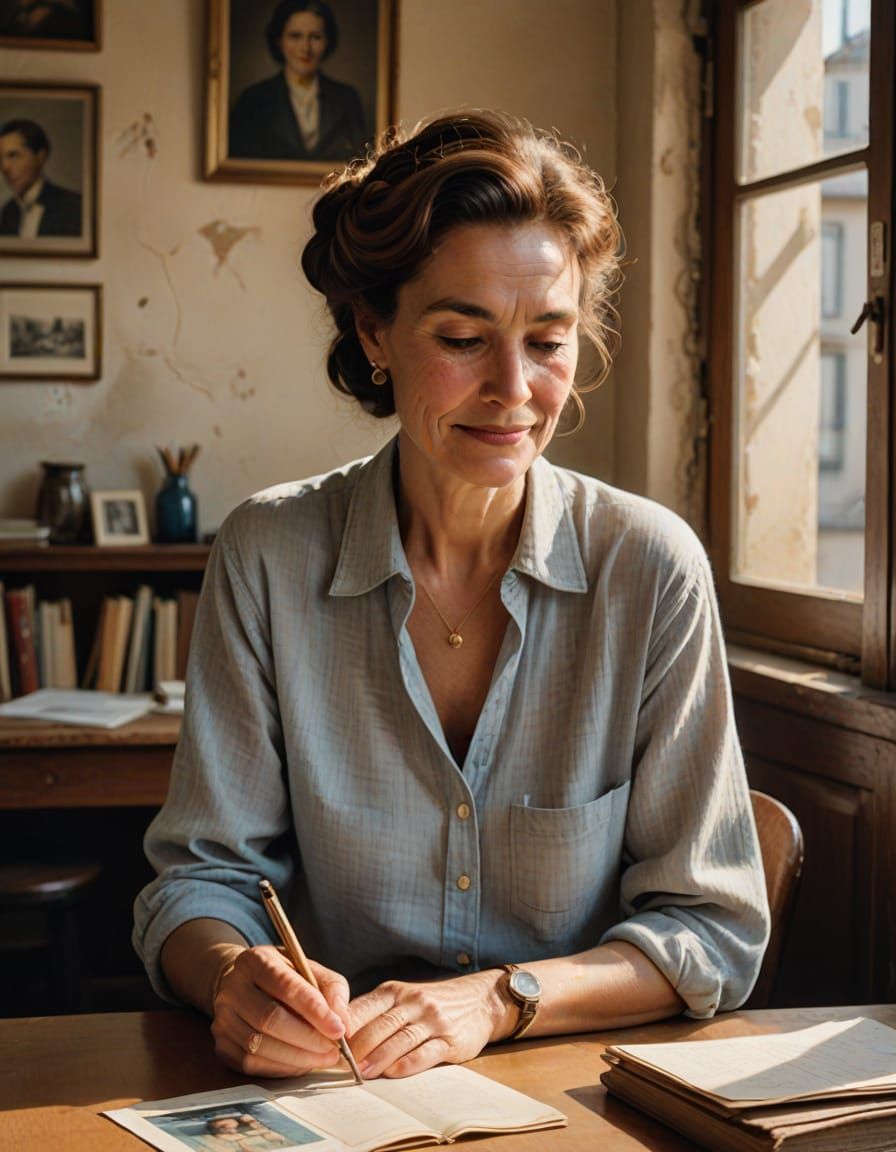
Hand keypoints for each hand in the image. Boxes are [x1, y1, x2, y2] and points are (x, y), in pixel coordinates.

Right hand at [211, 945, 350, 1076]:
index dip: (314, 1010)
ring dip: (298, 1057)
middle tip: (335, 1049)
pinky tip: (302, 1063)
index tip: (338, 1028)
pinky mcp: (222, 1046)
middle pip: (270, 1019)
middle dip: (308, 1038)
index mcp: (255, 961)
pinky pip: (252, 1064)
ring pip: (259, 1046)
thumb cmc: (284, 977)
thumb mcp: (310, 969)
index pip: (285, 986)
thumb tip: (344, 1023)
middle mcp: (233, 989)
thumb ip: (332, 989)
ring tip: (324, 1058)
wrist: (244, 985)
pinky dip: (282, 1068)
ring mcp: (223, 1019)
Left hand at [347, 969, 507, 1077]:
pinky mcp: (450, 1040)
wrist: (480, 1000)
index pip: (363, 1007)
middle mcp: (413, 1001)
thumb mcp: (403, 997)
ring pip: (399, 1039)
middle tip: (340, 1064)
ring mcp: (432, 1020)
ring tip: (360, 1073)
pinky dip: (407, 1064)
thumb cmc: (432, 1003)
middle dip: (357, 1047)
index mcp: (395, 990)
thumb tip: (340, 1034)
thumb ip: (377, 1012)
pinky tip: (393, 1073)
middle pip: (379, 1025)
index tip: (327, 1043)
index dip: (344, 1026)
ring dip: (377, 1058)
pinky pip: (425, 1052)